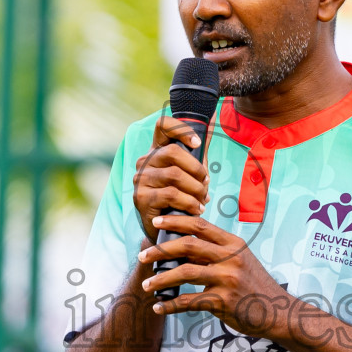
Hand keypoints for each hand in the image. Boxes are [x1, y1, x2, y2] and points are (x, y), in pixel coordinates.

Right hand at [132, 116, 208, 240]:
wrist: (165, 229)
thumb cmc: (180, 198)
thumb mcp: (190, 173)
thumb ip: (198, 151)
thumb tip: (212, 122)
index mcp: (157, 151)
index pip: (163, 126)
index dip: (181, 129)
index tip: (198, 143)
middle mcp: (144, 162)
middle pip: (173, 152)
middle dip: (197, 169)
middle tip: (206, 183)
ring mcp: (140, 180)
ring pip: (174, 175)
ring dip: (195, 189)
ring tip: (202, 200)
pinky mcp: (141, 198)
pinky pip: (171, 195)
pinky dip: (189, 203)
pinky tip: (196, 210)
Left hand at [138, 214, 289, 337]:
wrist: (277, 311)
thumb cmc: (255, 285)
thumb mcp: (241, 260)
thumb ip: (216, 252)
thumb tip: (181, 248)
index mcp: (233, 243)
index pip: (200, 224)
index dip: (175, 221)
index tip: (156, 222)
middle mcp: (231, 257)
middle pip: (188, 245)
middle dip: (160, 250)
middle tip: (143, 256)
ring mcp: (228, 279)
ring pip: (185, 272)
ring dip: (161, 279)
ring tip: (147, 285)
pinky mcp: (224, 301)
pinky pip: (189, 301)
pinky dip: (171, 305)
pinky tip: (159, 307)